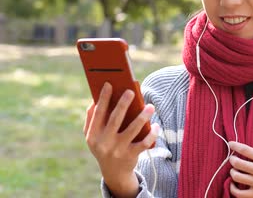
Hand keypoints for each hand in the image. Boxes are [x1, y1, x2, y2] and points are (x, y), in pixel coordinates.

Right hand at [83, 82, 158, 197]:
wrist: (114, 173)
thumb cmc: (104, 146)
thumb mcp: (93, 136)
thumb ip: (92, 119)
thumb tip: (95, 99)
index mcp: (93, 135)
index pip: (98, 113)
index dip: (103, 98)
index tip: (109, 83)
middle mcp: (104, 142)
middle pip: (115, 119)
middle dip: (123, 104)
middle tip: (131, 91)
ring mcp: (118, 150)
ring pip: (132, 130)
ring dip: (142, 117)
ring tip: (150, 106)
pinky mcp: (131, 156)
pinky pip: (144, 143)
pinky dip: (152, 134)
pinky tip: (156, 125)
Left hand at [228, 141, 252, 197]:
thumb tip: (247, 156)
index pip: (246, 149)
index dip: (235, 146)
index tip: (230, 144)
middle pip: (237, 163)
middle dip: (232, 160)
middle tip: (233, 160)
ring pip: (235, 176)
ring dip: (232, 173)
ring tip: (235, 172)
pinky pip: (237, 193)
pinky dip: (232, 188)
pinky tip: (234, 185)